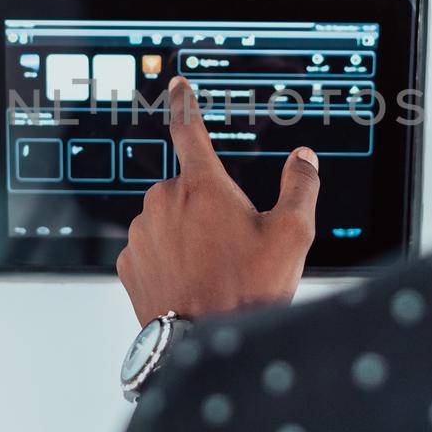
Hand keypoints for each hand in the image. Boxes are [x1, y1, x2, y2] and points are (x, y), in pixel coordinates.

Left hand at [116, 76, 320, 325]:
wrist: (206, 345)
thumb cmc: (247, 291)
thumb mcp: (292, 236)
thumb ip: (300, 187)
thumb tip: (303, 159)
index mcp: (202, 187)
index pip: (190, 131)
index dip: (184, 104)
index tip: (177, 86)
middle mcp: (164, 202)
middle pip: (188, 190)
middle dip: (207, 209)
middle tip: (233, 246)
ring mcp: (141, 233)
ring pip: (167, 220)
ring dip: (186, 235)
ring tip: (213, 271)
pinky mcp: (128, 263)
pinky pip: (151, 249)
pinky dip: (168, 260)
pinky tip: (189, 283)